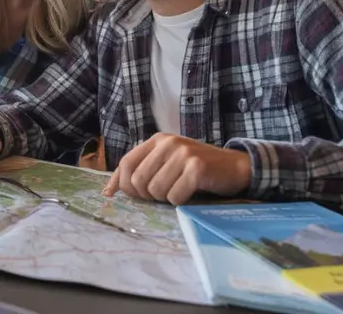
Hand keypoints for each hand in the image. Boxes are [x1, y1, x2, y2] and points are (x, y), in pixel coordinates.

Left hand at [103, 133, 250, 204]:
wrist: (235, 167)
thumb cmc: (195, 168)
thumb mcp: (165, 163)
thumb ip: (138, 171)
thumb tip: (108, 192)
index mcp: (157, 140)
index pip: (126, 163)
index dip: (124, 184)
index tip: (131, 196)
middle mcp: (168, 143)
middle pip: (138, 180)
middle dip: (146, 195)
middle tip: (162, 195)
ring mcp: (183, 154)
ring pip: (155, 190)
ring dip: (165, 199)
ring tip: (178, 190)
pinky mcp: (197, 168)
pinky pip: (175, 196)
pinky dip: (180, 202)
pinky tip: (190, 193)